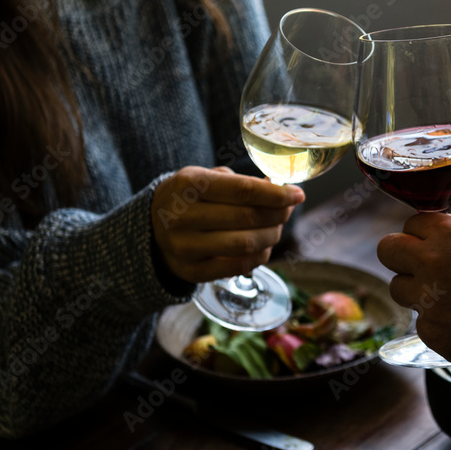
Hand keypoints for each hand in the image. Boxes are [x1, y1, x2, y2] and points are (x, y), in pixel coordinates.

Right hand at [151, 166, 303, 283]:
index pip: (242, 190)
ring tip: (276, 227)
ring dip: (271, 235)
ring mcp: (185, 247)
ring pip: (246, 244)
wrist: (152, 229)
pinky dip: (260, 255)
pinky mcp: (192, 271)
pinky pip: (239, 266)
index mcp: (188, 184)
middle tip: (287, 210)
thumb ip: (240, 183)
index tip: (298, 194)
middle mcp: (182, 216)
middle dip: (278, 214)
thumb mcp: (204, 178)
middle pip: (248, 217)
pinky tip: (264, 245)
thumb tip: (280, 192)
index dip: (276, 193)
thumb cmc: (190, 198)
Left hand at [377, 213, 450, 372]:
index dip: (423, 235)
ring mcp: (428, 299)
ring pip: (398, 289)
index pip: (411, 223)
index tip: (432, 245)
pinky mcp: (430, 332)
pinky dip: (438, 324)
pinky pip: (421, 322)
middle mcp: (432, 262)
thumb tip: (439, 242)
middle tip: (421, 268)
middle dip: (401, 258)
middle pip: (387, 250)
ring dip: (417, 292)